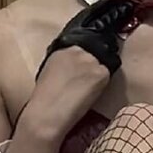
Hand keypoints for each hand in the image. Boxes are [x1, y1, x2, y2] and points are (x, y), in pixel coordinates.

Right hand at [24, 0, 133, 137]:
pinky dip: (103, 82)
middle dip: (98, 59)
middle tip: (90, 76)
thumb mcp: (50, 70)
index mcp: (62, 47)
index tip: (96, 51)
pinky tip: (92, 93)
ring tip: (88, 87)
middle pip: (98, 48)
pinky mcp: (101, 72)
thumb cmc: (43, 98)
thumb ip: (65, 60)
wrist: (47, 113)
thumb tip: (76, 62)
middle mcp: (78, 49)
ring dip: (101, 71)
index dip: (92, 48)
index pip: (85, 40)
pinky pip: (108, 74)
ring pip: (105, 61)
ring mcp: (91, 59)